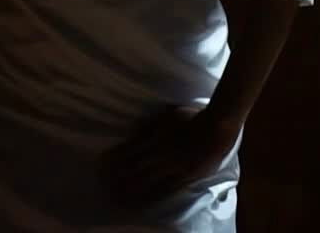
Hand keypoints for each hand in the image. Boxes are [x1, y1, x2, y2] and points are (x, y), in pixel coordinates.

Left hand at [100, 105, 240, 209]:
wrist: (217, 128)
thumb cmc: (191, 117)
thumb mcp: (166, 114)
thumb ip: (150, 125)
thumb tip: (133, 132)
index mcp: (156, 138)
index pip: (130, 151)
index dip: (116, 160)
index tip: (102, 165)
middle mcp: (162, 154)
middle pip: (136, 169)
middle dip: (120, 178)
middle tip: (105, 187)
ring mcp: (174, 168)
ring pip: (149, 182)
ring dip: (133, 191)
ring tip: (119, 199)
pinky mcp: (186, 178)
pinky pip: (167, 190)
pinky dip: (153, 197)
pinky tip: (144, 203)